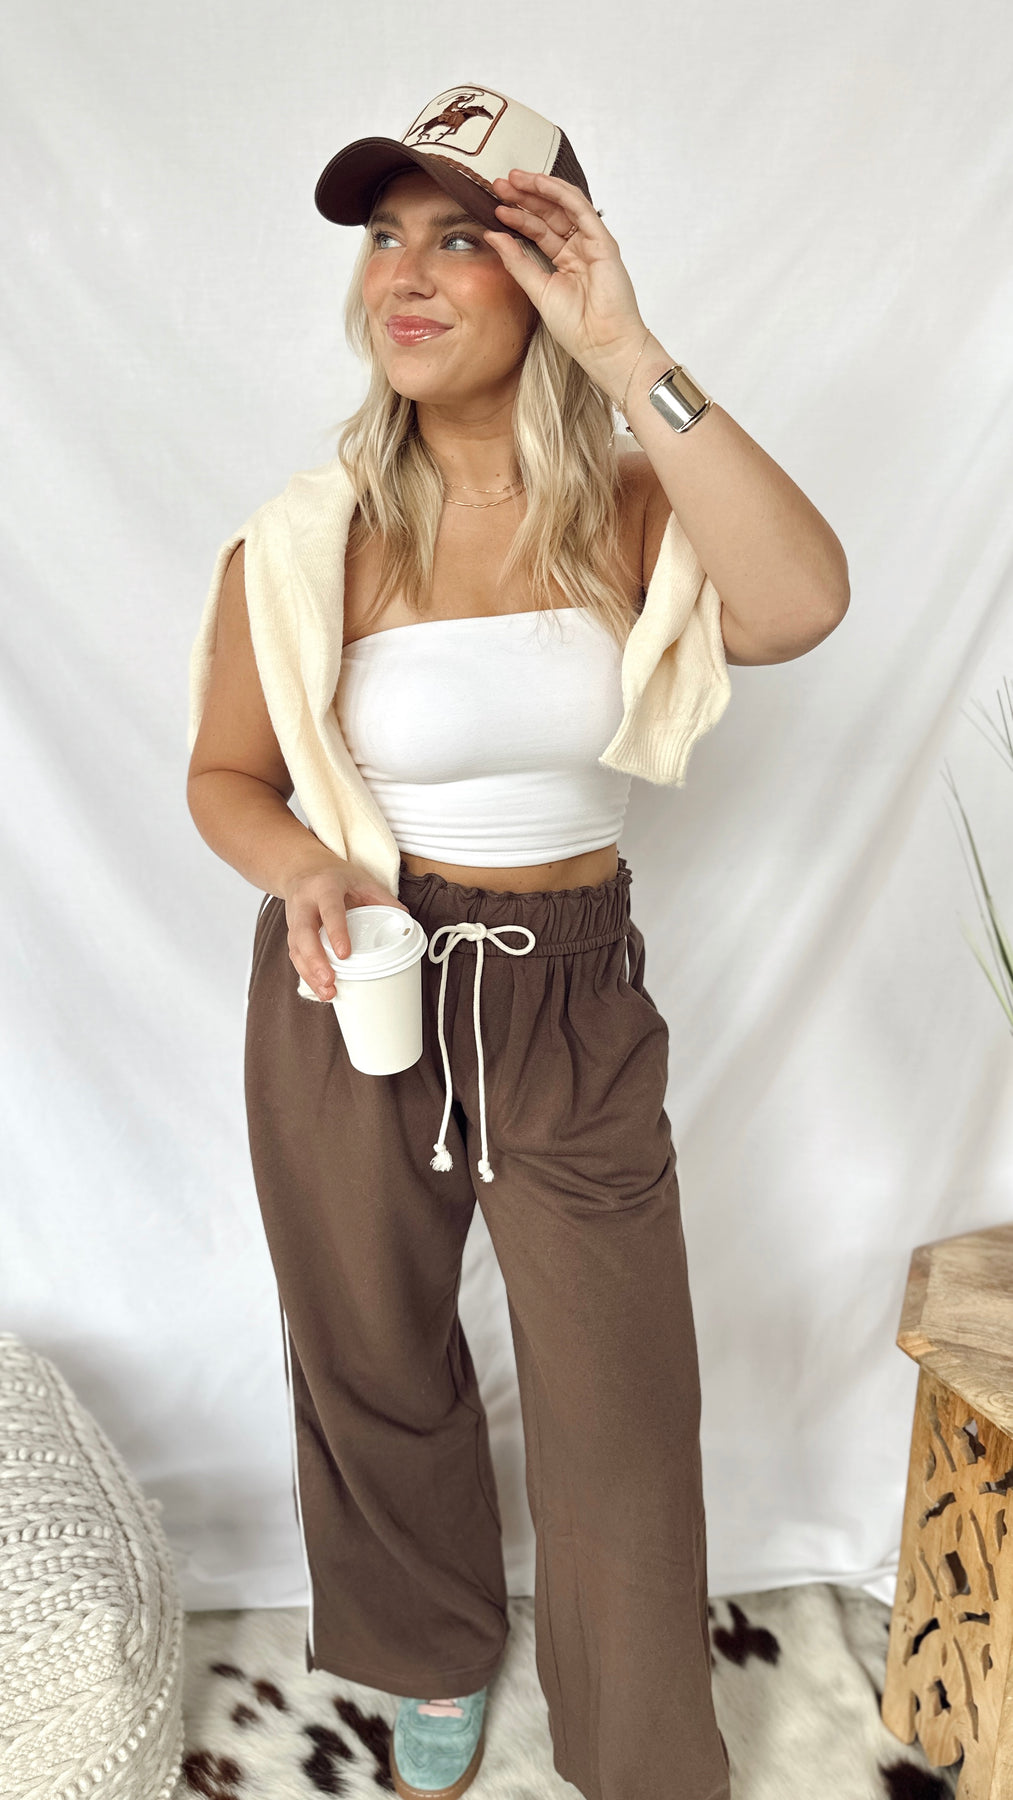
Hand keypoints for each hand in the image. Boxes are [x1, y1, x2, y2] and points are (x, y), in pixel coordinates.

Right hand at [284, 859, 410, 1000]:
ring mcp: (294, 920)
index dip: (336, 932)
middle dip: (315, 961)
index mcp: (324, 888)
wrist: (302, 869)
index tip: (344, 954)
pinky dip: (307, 974)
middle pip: (303, 935)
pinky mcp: (292, 934)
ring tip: (327, 993)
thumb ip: (382, 898)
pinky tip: (320, 989)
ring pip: (296, 949)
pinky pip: (296, 956)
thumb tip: (405, 918)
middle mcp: (305, 904)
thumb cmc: (334, 877)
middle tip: (329, 981)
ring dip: (309, 974)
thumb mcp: (360, 879)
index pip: (329, 911)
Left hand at [484, 168, 649, 399]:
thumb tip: (493, 235)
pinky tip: (539, 183)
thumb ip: (516, 261)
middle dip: (523, 197)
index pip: (538, 231)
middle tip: (498, 184)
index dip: (516, 217)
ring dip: (539, 189)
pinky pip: (580, 209)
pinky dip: (560, 193)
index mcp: (564, 262)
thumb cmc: (575, 326)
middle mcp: (578, 249)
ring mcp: (591, 243)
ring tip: (513, 179)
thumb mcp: (537, 289)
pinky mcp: (603, 242)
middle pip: (549, 214)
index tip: (494, 207)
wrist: (601, 343)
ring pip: (563, 206)